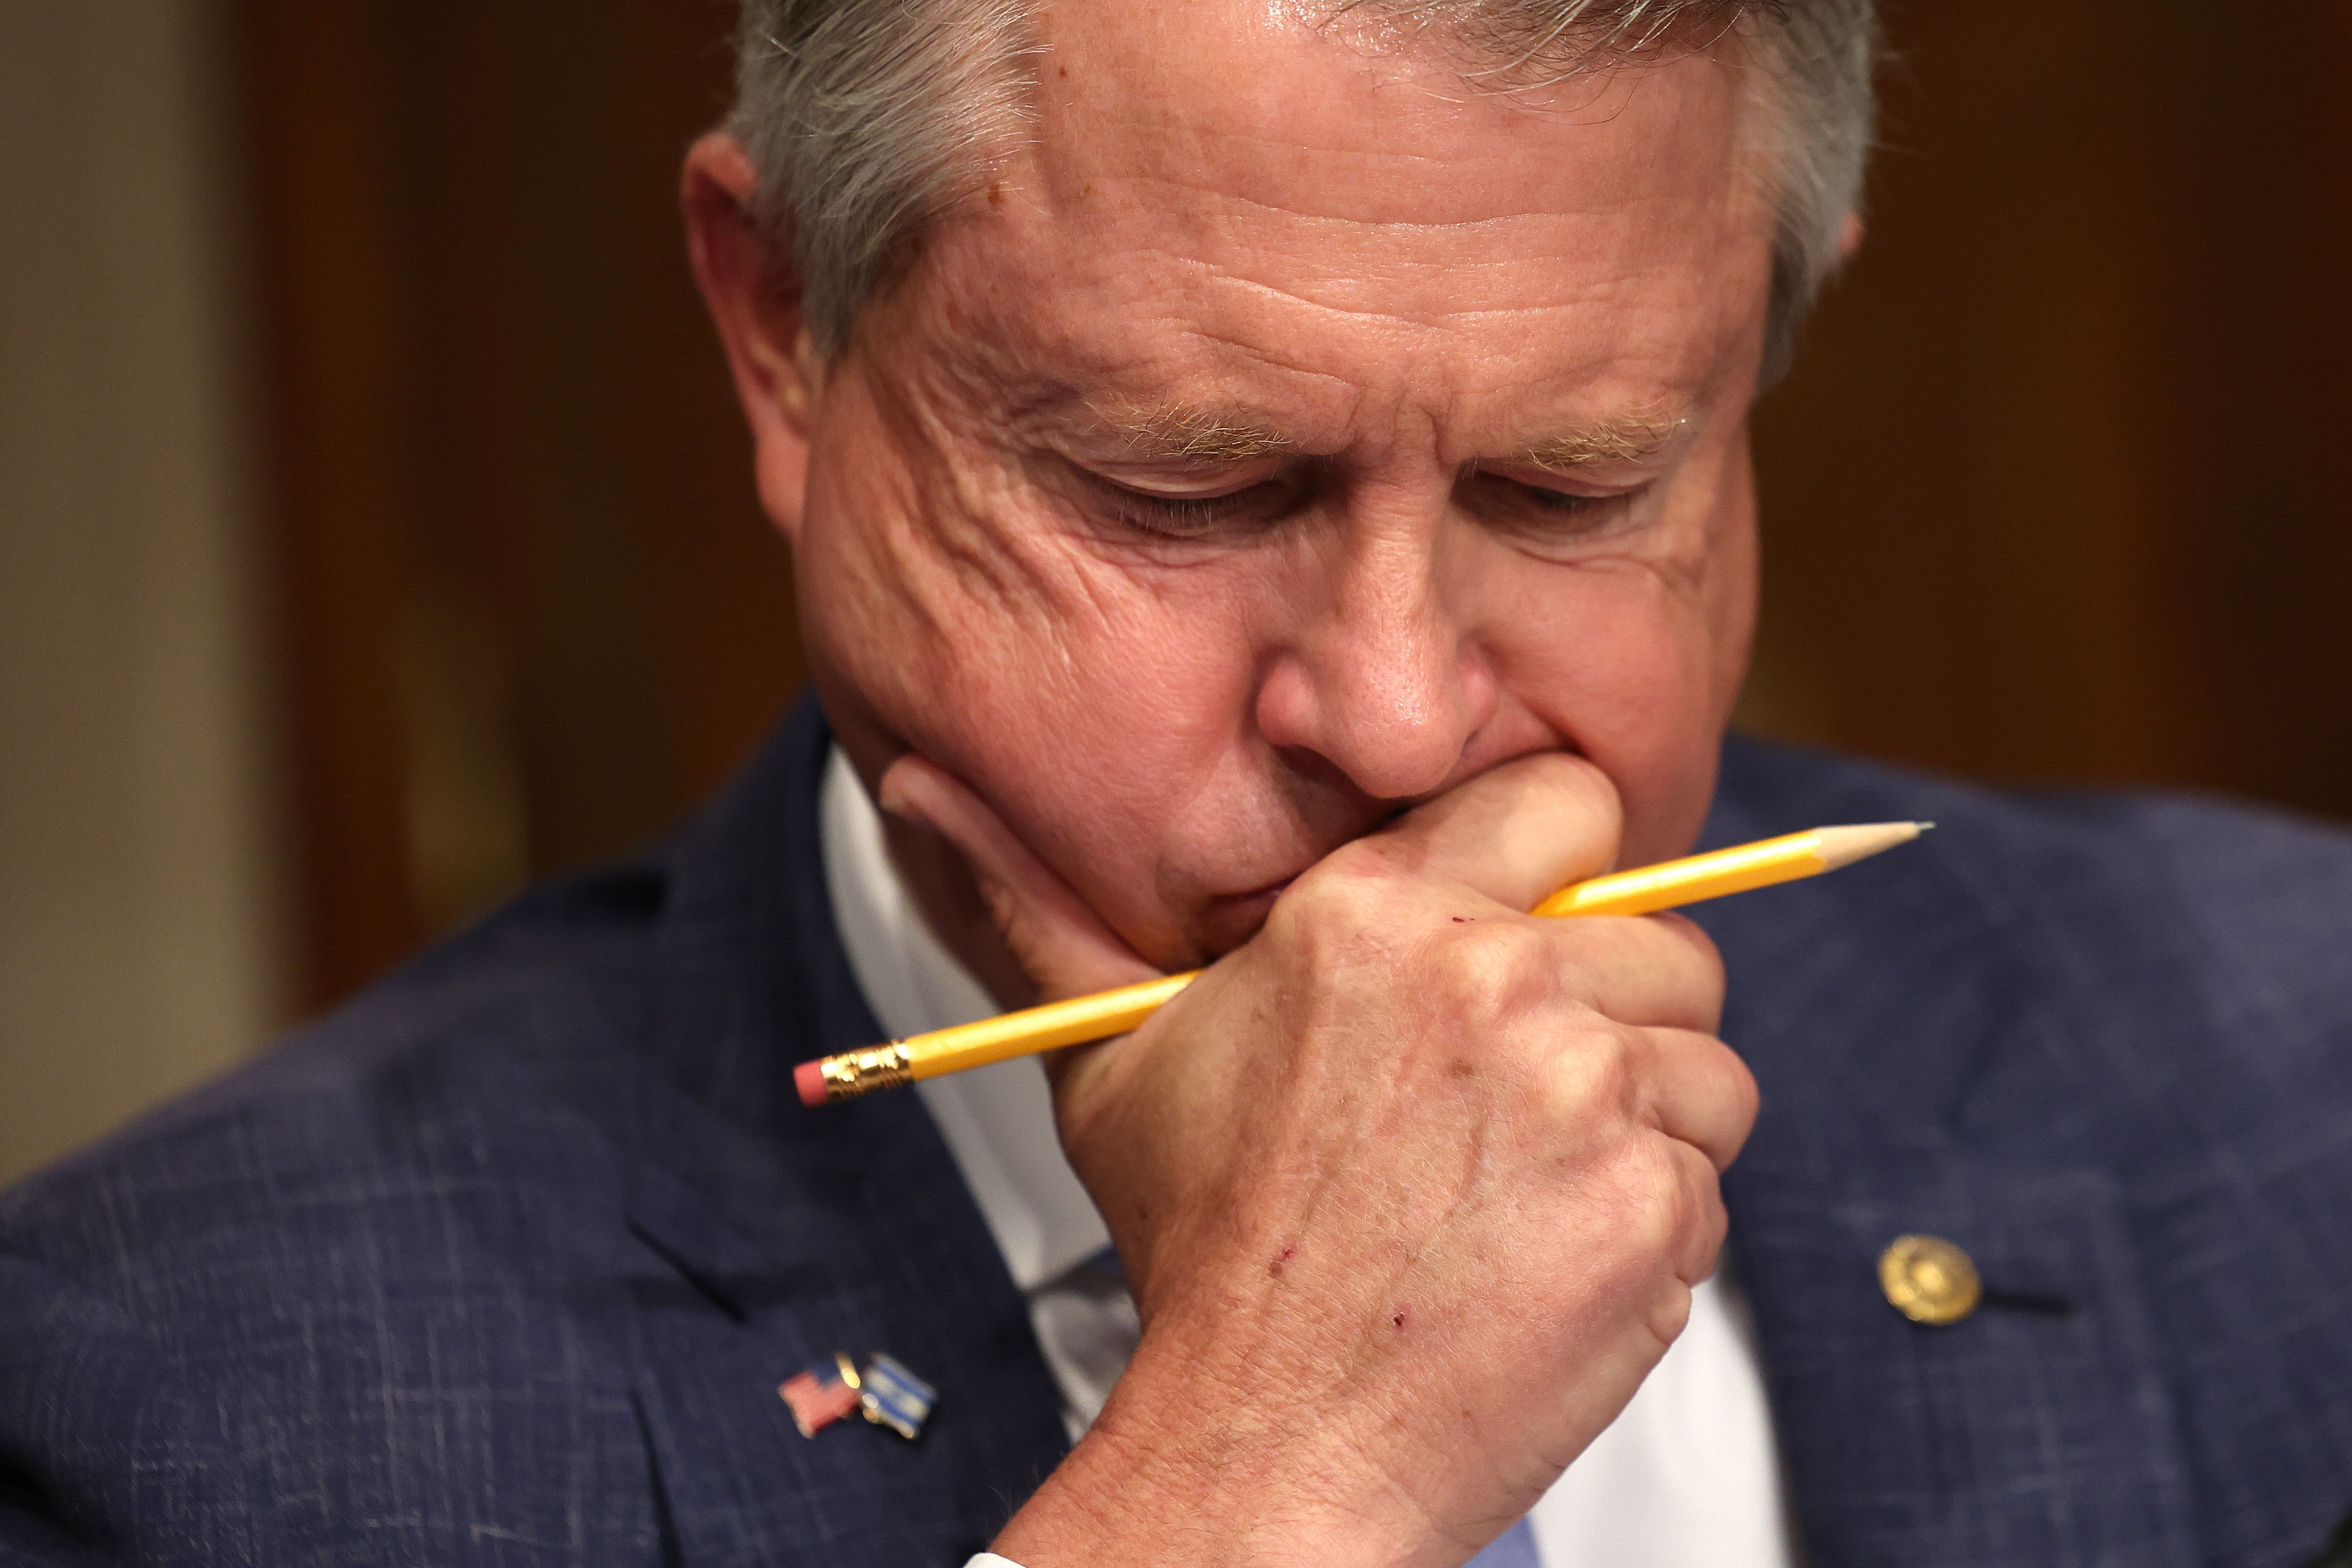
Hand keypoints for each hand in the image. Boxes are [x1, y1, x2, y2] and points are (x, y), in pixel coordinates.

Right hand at [881, 751, 1753, 1567]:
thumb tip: (915, 785)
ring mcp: (1580, 1088)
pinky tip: (1548, 1260)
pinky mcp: (1649, 1201)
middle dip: (1622, 1011)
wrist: (1269, 1437)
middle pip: (1664, 931)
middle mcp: (1485, 978)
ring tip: (1528, 1192)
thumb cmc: (1207, 1252)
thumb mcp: (1116, 1056)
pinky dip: (1654, 1224)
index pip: (1562, 796)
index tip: (1547, 928)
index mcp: (1371, 913)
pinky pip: (1709, 1174)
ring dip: (1645, 1125)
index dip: (1567, 863)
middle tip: (1532, 1101)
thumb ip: (1045, 911)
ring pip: (1704, 1059)